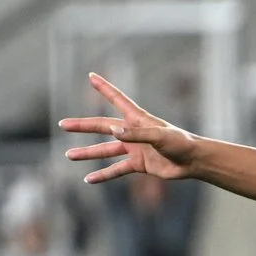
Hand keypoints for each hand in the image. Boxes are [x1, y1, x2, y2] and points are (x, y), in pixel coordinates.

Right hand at [61, 74, 203, 184]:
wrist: (192, 162)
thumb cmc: (180, 143)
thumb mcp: (159, 137)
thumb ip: (137, 134)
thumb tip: (113, 132)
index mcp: (138, 119)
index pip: (117, 99)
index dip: (104, 88)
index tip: (91, 76)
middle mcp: (132, 132)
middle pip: (102, 127)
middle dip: (82, 126)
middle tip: (63, 124)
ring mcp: (134, 148)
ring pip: (105, 150)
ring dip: (88, 153)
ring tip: (69, 156)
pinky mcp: (138, 164)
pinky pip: (116, 170)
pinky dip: (103, 175)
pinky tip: (89, 179)